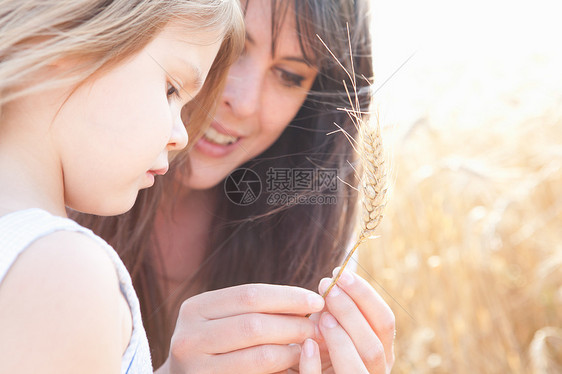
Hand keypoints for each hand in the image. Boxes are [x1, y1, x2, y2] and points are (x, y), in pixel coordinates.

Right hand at [156, 284, 324, 373]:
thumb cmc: (218, 343)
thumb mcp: (224, 319)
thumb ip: (255, 307)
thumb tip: (309, 299)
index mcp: (195, 309)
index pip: (250, 294)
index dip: (287, 296)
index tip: (316, 300)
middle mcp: (189, 338)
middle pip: (255, 324)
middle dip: (293, 324)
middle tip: (317, 327)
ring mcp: (196, 368)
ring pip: (260, 354)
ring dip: (293, 349)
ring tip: (310, 345)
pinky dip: (282, 368)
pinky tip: (296, 362)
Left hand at [311, 268, 395, 372]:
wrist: (301, 369)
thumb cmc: (319, 345)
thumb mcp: (331, 325)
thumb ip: (336, 308)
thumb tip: (335, 278)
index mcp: (380, 349)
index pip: (384, 320)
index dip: (365, 295)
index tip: (341, 274)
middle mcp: (374, 371)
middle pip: (373, 345)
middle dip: (351, 314)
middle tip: (328, 289)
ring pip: (357, 369)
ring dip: (340, 340)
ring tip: (321, 317)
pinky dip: (314, 365)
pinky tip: (306, 345)